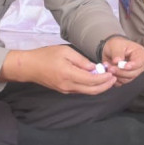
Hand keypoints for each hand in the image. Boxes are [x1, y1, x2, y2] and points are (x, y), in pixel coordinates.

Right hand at [0, 45, 115, 94]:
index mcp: (69, 74)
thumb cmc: (46, 55)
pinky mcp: (64, 90)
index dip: (104, 78)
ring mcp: (66, 90)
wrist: (29, 67)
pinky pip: (81, 91)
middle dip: (106, 85)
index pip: (92, 80)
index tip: (112, 72)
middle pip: (92, 90)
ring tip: (108, 79)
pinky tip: (96, 80)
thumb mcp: (65, 52)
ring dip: (99, 87)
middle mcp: (68, 86)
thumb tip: (94, 67)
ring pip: (87, 92)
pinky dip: (91, 87)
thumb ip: (81, 60)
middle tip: (114, 78)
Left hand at [101, 36, 143, 84]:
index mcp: (140, 54)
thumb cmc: (116, 45)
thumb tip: (117, 61)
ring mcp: (133, 73)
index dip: (131, 66)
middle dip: (120, 71)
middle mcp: (139, 65)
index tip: (122, 66)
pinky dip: (114, 79)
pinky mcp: (126, 78)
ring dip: (116, 75)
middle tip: (110, 68)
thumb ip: (117, 53)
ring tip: (108, 67)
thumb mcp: (116, 45)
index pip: (139, 62)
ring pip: (126, 79)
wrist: (111, 50)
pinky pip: (121, 82)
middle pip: (133, 73)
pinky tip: (109, 72)